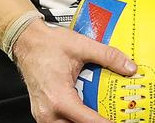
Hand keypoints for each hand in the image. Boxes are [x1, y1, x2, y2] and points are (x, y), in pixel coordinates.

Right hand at [12, 17, 137, 122]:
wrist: (26, 41)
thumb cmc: (48, 44)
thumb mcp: (81, 46)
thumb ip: (107, 56)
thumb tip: (128, 67)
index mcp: (59, 97)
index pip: (88, 121)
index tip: (116, 120)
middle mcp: (49, 111)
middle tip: (110, 115)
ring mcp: (43, 115)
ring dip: (83, 122)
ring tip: (99, 114)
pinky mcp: (42, 113)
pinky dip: (73, 120)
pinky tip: (84, 112)